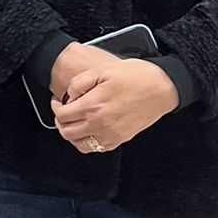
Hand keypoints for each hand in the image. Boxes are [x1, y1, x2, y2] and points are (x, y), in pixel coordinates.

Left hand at [50, 53, 179, 153]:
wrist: (161, 88)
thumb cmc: (136, 76)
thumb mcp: (102, 69)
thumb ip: (79, 83)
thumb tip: (68, 95)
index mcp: (92, 105)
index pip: (62, 115)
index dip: (55, 107)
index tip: (57, 101)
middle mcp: (99, 124)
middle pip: (67, 132)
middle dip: (60, 121)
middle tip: (63, 111)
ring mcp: (110, 134)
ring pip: (80, 145)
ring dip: (72, 134)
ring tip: (74, 122)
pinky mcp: (120, 139)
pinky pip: (97, 148)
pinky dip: (88, 142)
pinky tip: (89, 130)